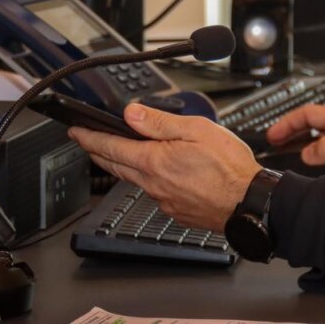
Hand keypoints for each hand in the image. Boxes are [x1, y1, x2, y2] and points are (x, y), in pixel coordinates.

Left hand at [70, 104, 260, 231]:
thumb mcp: (197, 130)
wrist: (249, 203)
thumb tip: (131, 114)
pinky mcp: (176, 211)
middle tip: (86, 142)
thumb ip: (160, 123)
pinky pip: (154, 192)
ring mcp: (164, 200)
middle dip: (97, 152)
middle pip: (116, 166)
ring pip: (134, 180)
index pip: (111, 148)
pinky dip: (147, 180)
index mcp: (155, 161)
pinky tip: (155, 174)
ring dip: (121, 166)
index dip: (90, 138)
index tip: (76, 132)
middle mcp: (154, 184)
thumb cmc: (230, 167)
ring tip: (117, 155)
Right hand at [266, 104, 324, 181]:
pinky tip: (313, 155)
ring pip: (319, 131)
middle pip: (311, 120)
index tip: (273, 135)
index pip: (307, 114)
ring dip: (301, 137)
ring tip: (286, 148)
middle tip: (273, 141)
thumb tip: (306, 152)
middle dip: (290, 129)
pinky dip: (315, 145)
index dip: (287, 123)